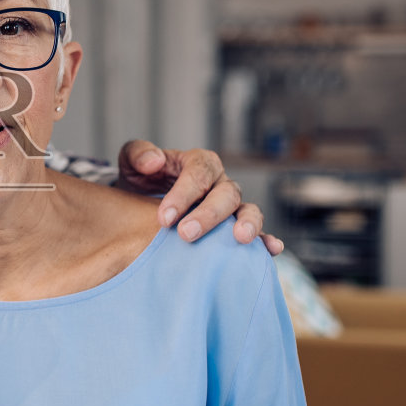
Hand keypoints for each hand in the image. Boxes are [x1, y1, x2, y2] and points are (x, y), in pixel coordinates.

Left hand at [116, 141, 282, 254]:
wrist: (144, 202)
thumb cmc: (143, 180)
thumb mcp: (133, 162)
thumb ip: (139, 155)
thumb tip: (154, 161)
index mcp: (199, 163)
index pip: (197, 174)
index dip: (183, 195)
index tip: (164, 218)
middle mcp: (221, 183)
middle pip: (225, 194)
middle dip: (208, 214)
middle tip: (186, 234)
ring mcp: (232, 206)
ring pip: (248, 210)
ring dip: (247, 224)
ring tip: (240, 239)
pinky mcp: (236, 228)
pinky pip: (259, 233)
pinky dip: (267, 241)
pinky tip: (272, 250)